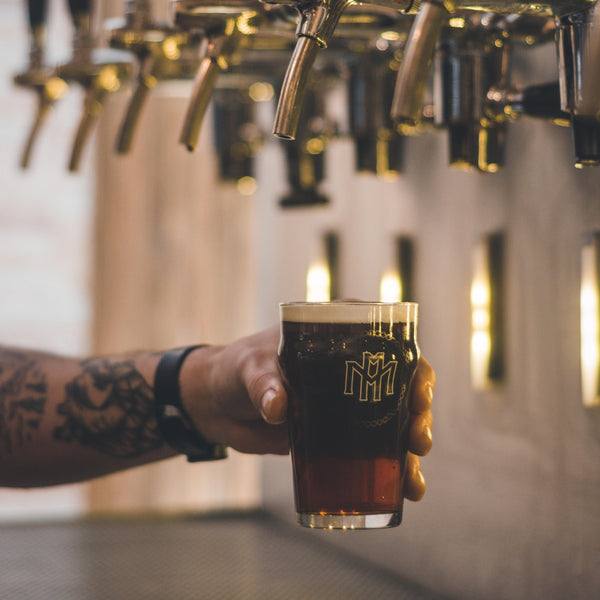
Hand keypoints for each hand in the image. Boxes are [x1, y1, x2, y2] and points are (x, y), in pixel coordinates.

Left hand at [181, 327, 434, 500]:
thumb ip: (263, 383)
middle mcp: (352, 366)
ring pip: (394, 421)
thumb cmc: (234, 370)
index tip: (419, 394)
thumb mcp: (248, 368)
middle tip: (416, 438)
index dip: (414, 368)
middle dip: (418, 414)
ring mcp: (347, 401)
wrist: (215, 405)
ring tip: (413, 479)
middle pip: (403, 387)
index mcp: (339, 335)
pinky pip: (372, 449)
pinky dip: (391, 470)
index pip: (390, 345)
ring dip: (410, 448)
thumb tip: (278, 408)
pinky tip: (405, 491)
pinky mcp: (337, 433)